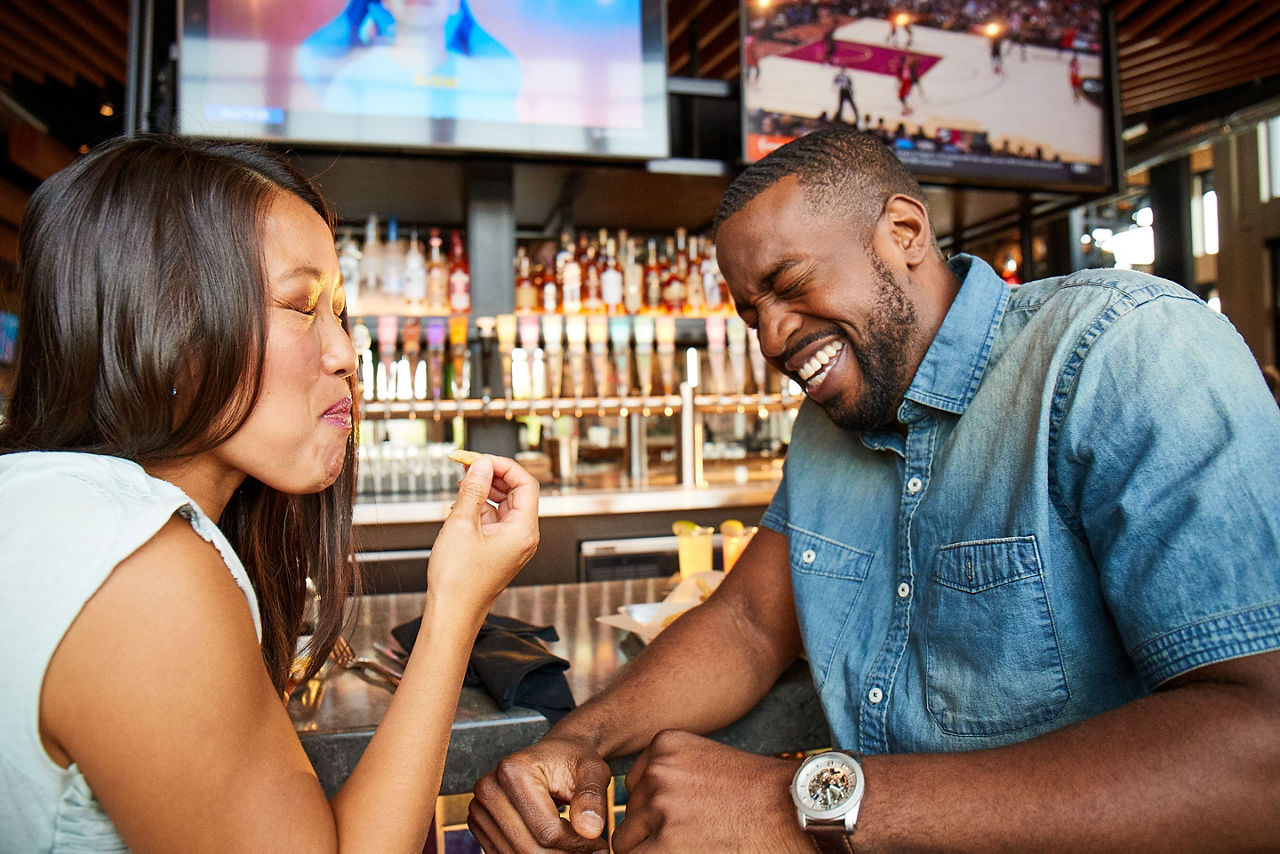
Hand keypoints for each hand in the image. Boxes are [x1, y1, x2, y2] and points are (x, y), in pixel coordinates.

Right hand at [428, 454, 539, 611]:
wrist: (452, 615)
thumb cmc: (459, 581)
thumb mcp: (461, 525)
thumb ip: (473, 489)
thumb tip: (481, 465)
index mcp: (524, 530)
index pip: (525, 483)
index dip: (503, 465)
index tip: (480, 459)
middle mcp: (524, 537)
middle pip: (517, 492)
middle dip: (492, 476)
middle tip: (467, 466)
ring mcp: (513, 545)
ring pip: (504, 505)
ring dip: (484, 492)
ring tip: (461, 486)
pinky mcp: (500, 550)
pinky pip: (495, 520)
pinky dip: (480, 509)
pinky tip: (461, 508)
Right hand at [469, 733, 612, 852]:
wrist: (555, 756)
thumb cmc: (573, 760)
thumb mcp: (593, 770)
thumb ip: (593, 798)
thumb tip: (590, 830)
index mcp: (514, 771)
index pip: (548, 831)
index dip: (578, 844)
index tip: (598, 842)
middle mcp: (489, 789)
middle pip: (528, 848)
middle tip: (590, 850)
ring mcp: (478, 807)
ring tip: (574, 846)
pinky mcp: (478, 822)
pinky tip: (554, 846)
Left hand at [611, 730, 809, 853]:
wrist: (797, 814)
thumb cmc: (762, 795)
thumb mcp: (709, 765)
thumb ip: (672, 778)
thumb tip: (637, 809)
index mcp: (666, 746)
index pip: (635, 786)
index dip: (655, 810)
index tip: (685, 818)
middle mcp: (657, 772)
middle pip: (630, 815)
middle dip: (651, 832)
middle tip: (693, 836)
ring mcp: (659, 808)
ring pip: (627, 843)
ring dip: (654, 849)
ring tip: (696, 844)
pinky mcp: (665, 846)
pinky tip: (690, 853)